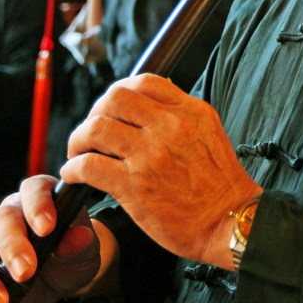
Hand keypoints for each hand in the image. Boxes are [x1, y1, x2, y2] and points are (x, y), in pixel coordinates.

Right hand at [0, 176, 101, 302]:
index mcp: (39, 197)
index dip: (38, 206)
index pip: (34, 191)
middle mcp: (11, 215)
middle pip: (2, 221)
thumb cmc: (74, 248)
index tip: (46, 228)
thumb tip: (78, 236)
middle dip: (12, 247)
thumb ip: (79, 240)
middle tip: (26, 271)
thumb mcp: (84, 245)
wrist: (67, 273)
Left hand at [61, 74, 261, 269]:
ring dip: (79, 139)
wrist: (229, 221)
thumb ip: (182, 117)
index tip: (112, 107)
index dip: (120, 91)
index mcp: (191, 111)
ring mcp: (150, 154)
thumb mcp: (210, 134)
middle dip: (95, 111)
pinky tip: (74, 175)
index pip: (144, 81)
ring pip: (96, 128)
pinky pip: (88, 165)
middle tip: (92, 130)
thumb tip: (149, 106)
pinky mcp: (134, 184)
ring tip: (78, 151)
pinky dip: (73, 168)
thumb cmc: (220, 185)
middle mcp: (170, 126)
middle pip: (115, 98)